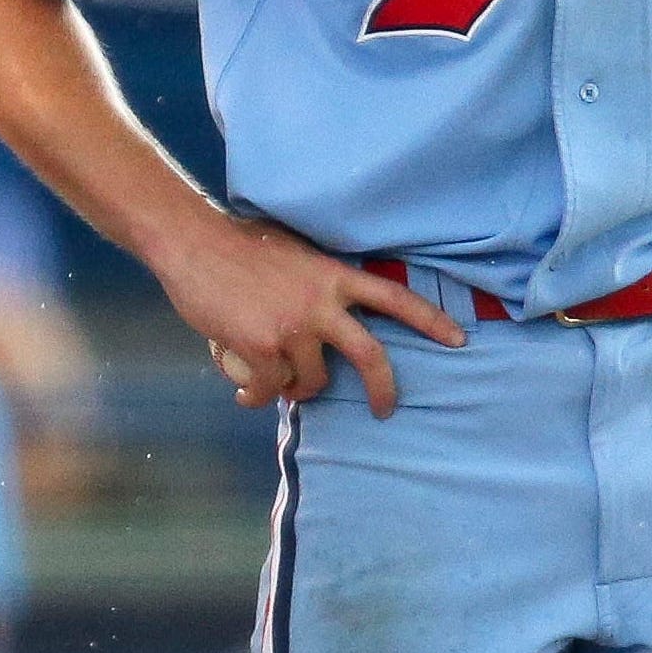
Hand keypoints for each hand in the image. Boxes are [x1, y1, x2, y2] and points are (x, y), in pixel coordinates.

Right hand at [159, 212, 463, 418]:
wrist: (192, 243)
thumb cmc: (236, 244)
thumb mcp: (293, 252)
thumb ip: (316, 280)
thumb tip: (326, 314)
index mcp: (333, 274)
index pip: (394, 297)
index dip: (430, 320)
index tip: (459, 340)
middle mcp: (321, 302)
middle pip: (370, 355)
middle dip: (384, 389)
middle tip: (385, 409)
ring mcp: (293, 326)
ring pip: (310, 381)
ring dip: (293, 388)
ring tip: (273, 381)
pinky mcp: (262, 346)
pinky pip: (271, 388)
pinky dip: (257, 395)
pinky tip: (245, 392)